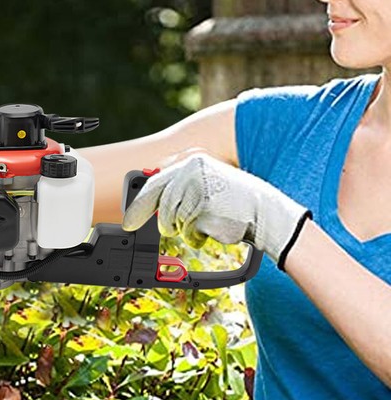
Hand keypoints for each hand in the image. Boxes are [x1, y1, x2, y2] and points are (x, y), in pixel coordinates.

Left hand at [121, 152, 312, 268]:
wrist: (269, 214)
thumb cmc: (236, 202)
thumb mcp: (207, 185)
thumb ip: (180, 189)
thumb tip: (151, 204)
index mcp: (192, 162)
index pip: (155, 183)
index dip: (139, 204)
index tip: (129, 221)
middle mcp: (193, 172)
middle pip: (161, 204)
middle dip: (161, 222)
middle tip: (161, 230)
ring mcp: (198, 189)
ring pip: (174, 220)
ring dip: (187, 230)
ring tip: (208, 223)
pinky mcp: (205, 209)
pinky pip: (190, 231)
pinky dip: (199, 237)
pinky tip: (217, 227)